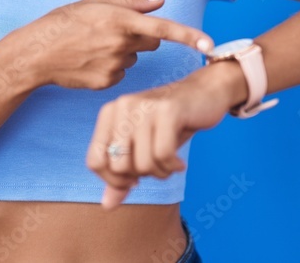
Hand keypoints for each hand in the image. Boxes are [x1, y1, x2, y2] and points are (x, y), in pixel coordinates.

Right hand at [13, 0, 213, 90]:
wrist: (36, 54)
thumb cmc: (63, 22)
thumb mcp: (94, 2)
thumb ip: (130, 1)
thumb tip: (159, 0)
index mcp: (120, 20)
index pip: (163, 29)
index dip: (189, 36)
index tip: (209, 44)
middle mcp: (121, 44)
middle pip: (152, 42)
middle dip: (142, 37)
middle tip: (116, 31)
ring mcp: (114, 66)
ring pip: (134, 58)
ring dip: (124, 52)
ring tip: (95, 46)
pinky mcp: (107, 82)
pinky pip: (121, 73)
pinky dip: (111, 67)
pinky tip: (90, 61)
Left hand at [85, 66, 238, 208]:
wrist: (204, 94)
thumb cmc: (170, 124)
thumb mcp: (143, 148)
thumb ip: (123, 176)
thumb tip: (107, 206)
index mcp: (110, 113)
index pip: (95, 161)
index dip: (114, 179)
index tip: (134, 177)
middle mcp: (123, 106)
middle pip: (118, 166)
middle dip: (139, 176)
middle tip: (155, 168)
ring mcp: (145, 106)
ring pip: (142, 164)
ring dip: (160, 173)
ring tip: (169, 164)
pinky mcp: (168, 110)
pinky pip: (163, 155)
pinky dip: (172, 167)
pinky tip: (179, 163)